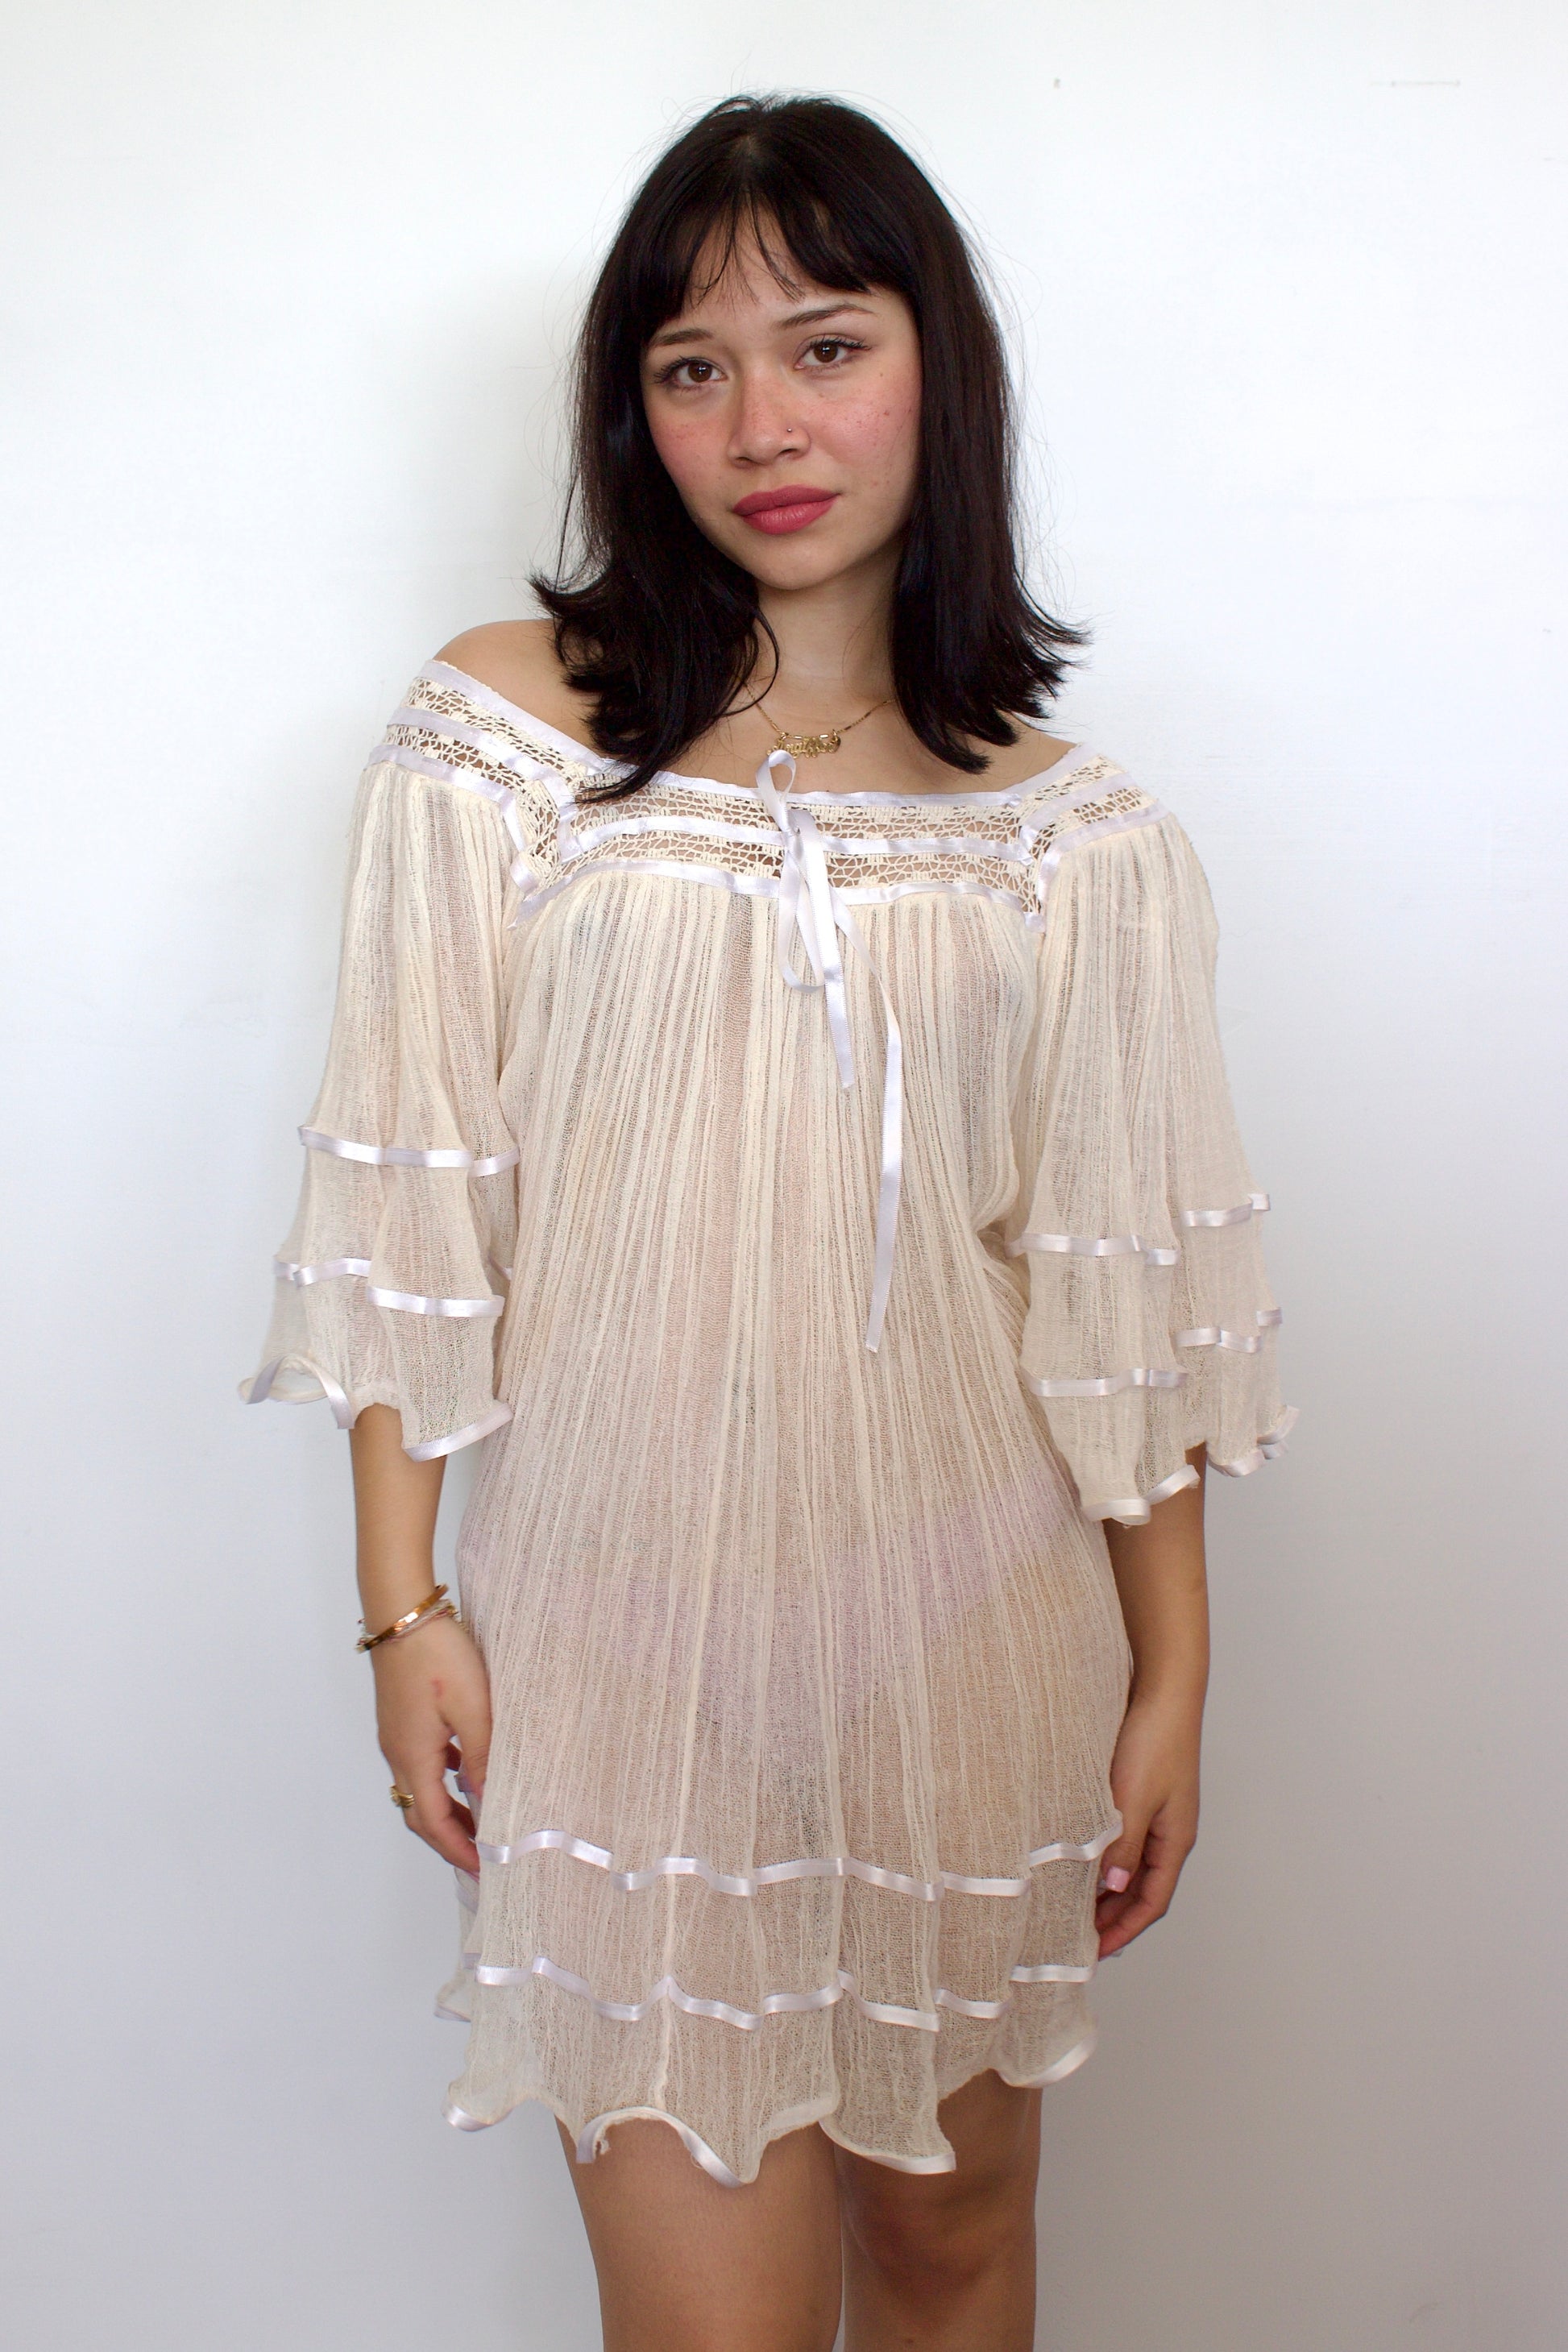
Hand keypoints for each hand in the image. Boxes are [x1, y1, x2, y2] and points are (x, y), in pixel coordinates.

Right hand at [371, 1612, 491, 1872]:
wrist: (402, 1613)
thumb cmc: (437, 1655)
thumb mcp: (472, 1708)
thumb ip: (481, 1756)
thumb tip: (488, 1800)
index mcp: (414, 1756)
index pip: (433, 1821)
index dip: (457, 1849)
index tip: (482, 1869)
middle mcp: (398, 1751)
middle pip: (420, 1811)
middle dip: (450, 1839)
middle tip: (482, 1855)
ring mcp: (397, 1735)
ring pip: (420, 1788)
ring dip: (446, 1811)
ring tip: (479, 1820)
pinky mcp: (402, 1718)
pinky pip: (421, 1763)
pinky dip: (442, 1780)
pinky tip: (465, 1770)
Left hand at [1095, 1686, 1201, 1958]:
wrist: (1164, 1690)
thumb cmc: (1155, 1740)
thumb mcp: (1134, 1798)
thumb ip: (1122, 1844)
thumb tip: (1111, 1889)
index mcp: (1175, 1839)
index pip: (1151, 1901)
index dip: (1124, 1929)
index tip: (1096, 1952)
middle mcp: (1169, 1831)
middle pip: (1142, 1888)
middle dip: (1113, 1916)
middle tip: (1078, 1937)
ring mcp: (1157, 1812)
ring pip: (1131, 1864)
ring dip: (1107, 1887)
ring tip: (1073, 1906)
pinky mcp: (1142, 1792)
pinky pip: (1124, 1838)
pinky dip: (1104, 1856)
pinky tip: (1080, 1858)